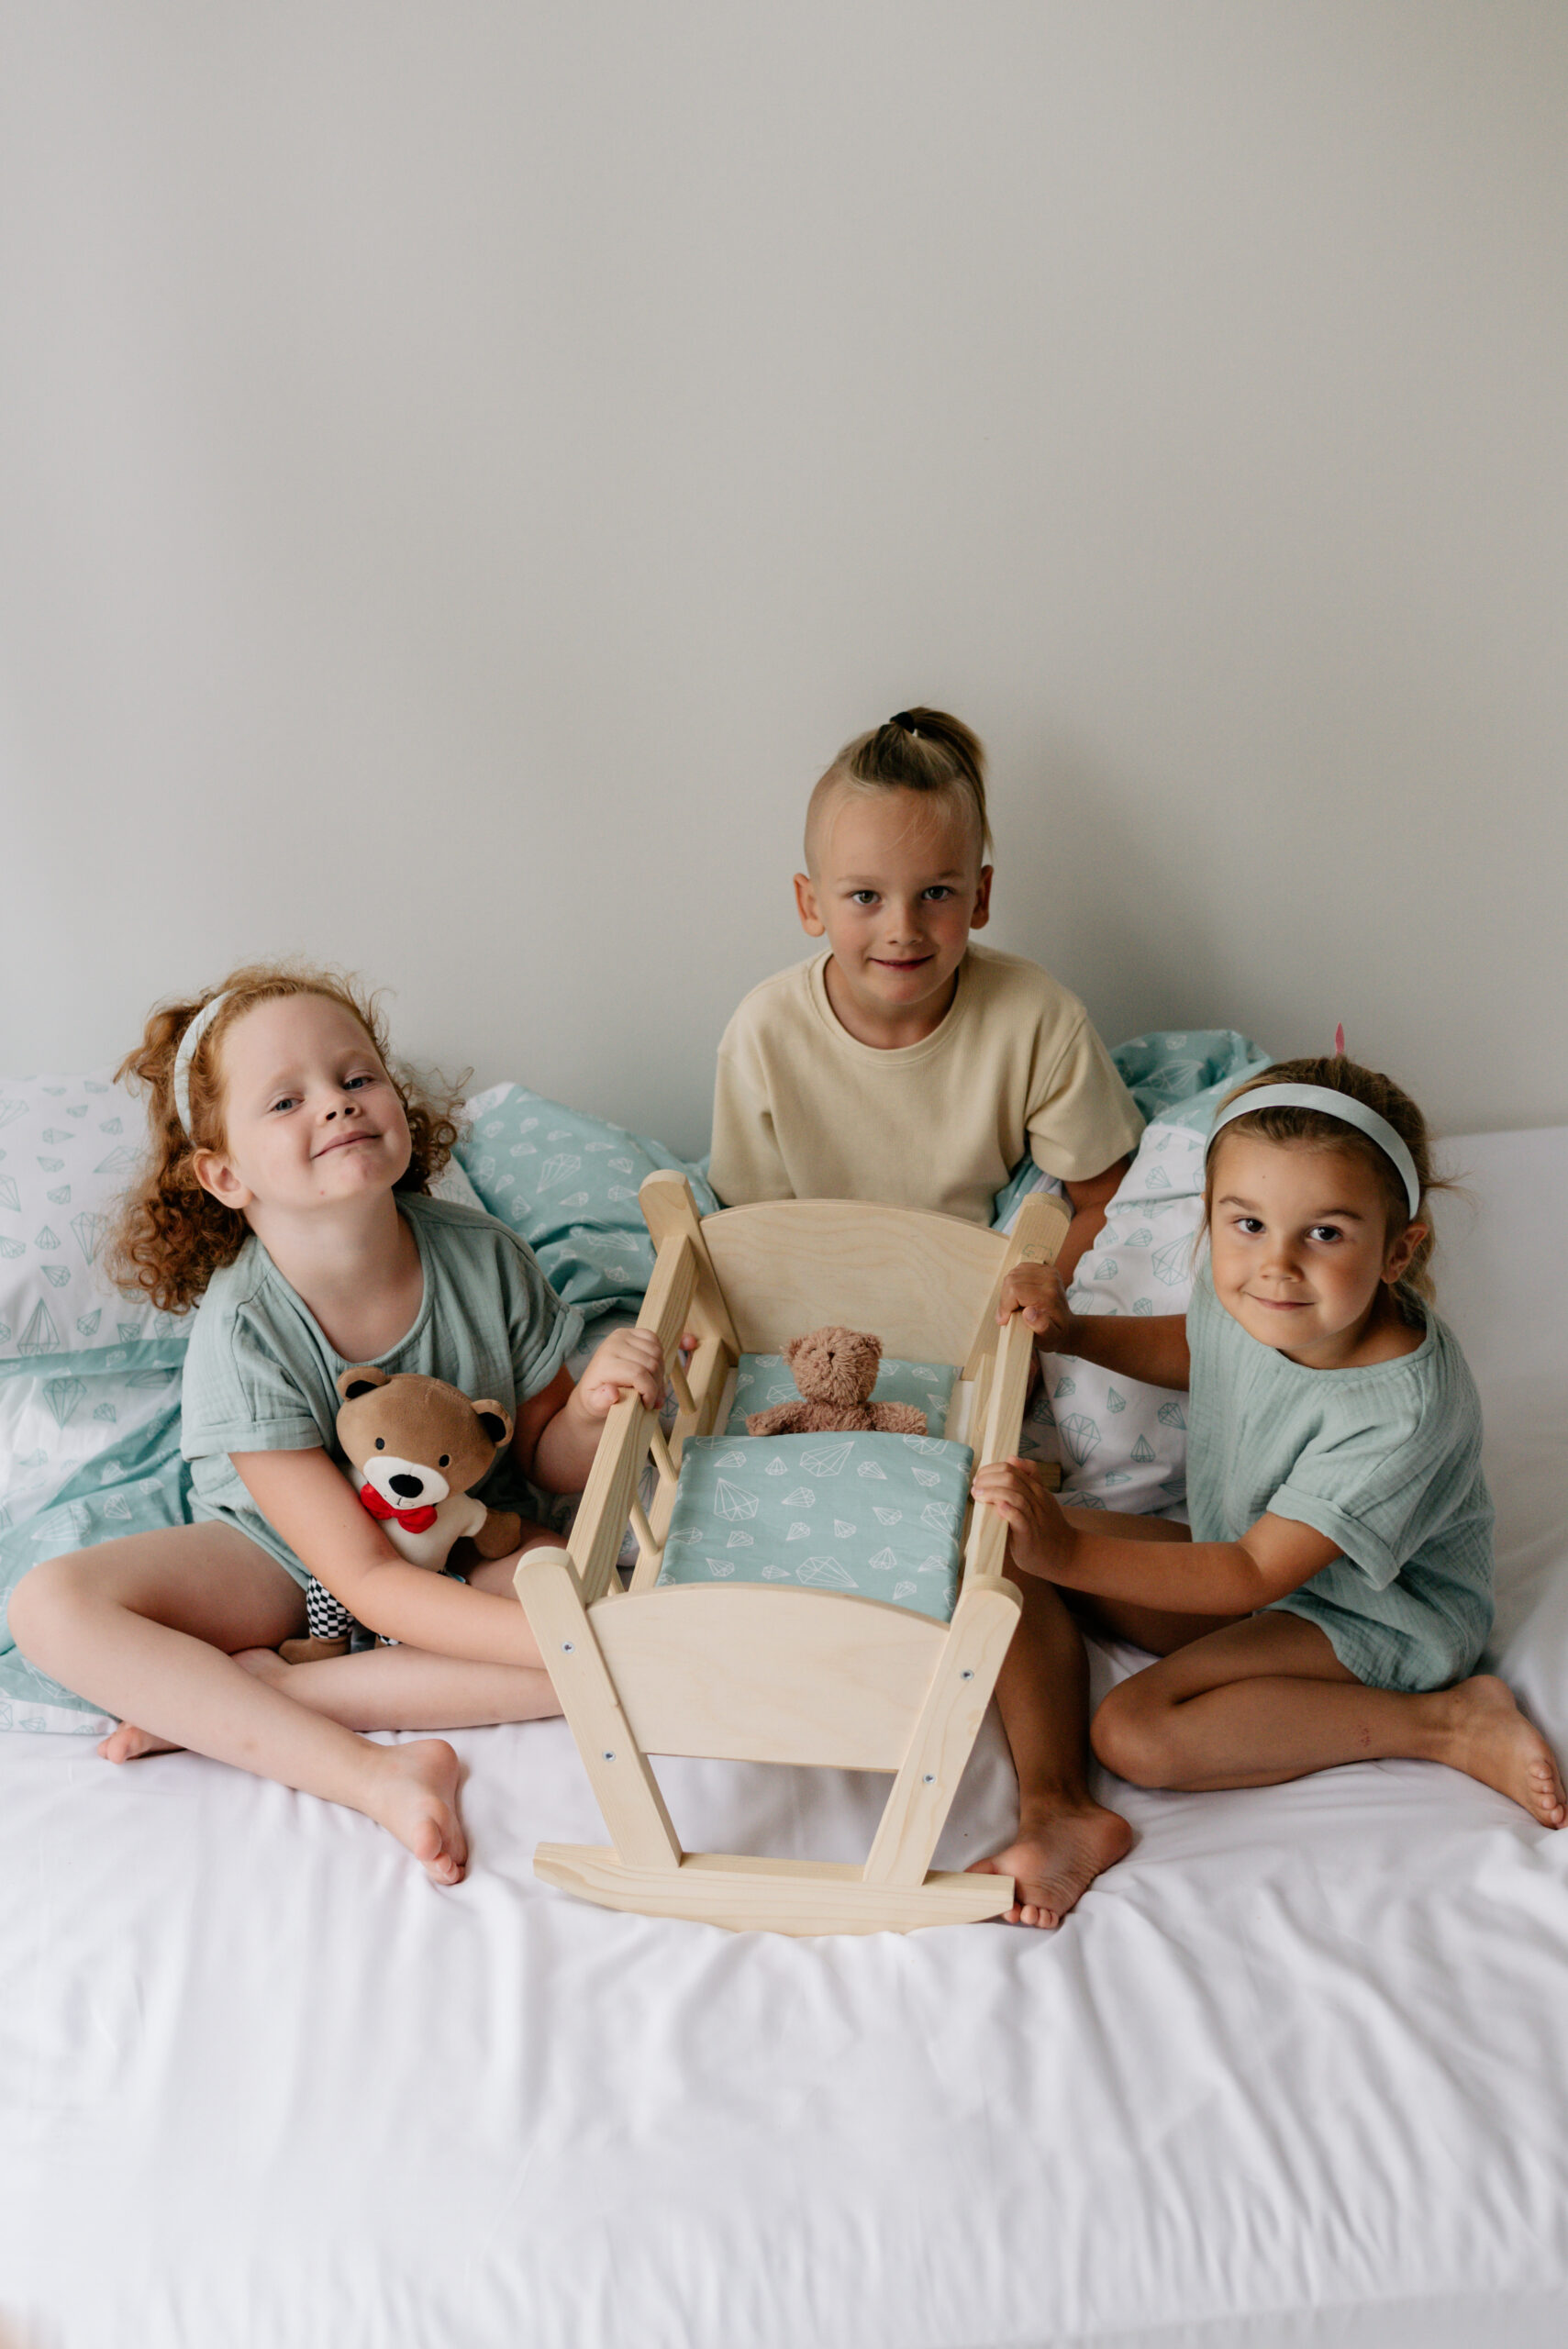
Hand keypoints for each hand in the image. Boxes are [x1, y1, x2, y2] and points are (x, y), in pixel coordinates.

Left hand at [574, 1327, 671, 1419]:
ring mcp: (623, 1335)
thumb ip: (601, 1402)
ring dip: (660, 1373)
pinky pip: (655, 1340)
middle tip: (654, 1400)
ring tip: (654, 1387)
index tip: (649, 1405)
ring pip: (657, 1352)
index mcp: (605, 1363)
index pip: (638, 1374)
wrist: (592, 1385)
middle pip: (651, 1364)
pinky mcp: (631, 1332)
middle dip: (657, 1385)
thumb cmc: (597, 1398)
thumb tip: (611, 1392)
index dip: (650, 1391)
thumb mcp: (595, 1406)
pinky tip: (653, 1371)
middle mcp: (613, 1344)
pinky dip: (659, 1357)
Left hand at [971, 1456, 1073, 1581]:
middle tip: (975, 1487)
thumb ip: (1029, 1479)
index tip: (980, 1478)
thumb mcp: (1042, 1498)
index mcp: (1037, 1489)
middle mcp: (1037, 1499)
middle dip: (988, 1479)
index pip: (1013, 1468)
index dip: (992, 1469)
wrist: (1066, 1553)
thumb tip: (1012, 1458)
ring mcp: (1035, 1516)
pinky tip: (997, 1507)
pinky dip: (1007, 1511)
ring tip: (978, 1495)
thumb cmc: (1049, 1527)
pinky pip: (1019, 1518)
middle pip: (1011, 1478)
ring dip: (992, 1492)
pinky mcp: (1029, 1534)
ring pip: (1015, 1495)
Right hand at [998, 1262, 1072, 1349]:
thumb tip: (1029, 1312)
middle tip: (1007, 1315)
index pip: (1015, 1290)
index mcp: (1050, 1295)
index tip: (1004, 1320)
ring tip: (1013, 1306)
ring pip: (1013, 1274)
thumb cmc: (1055, 1334)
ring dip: (1008, 1291)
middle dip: (1005, 1299)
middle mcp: (1051, 1279)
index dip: (1005, 1304)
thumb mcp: (1049, 1338)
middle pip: (1012, 1280)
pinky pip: (1018, 1269)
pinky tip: (1018, 1296)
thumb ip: (1041, 1326)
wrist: (1066, 1325)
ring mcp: (1048, 1271)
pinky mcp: (1044, 1268)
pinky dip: (1013, 1283)